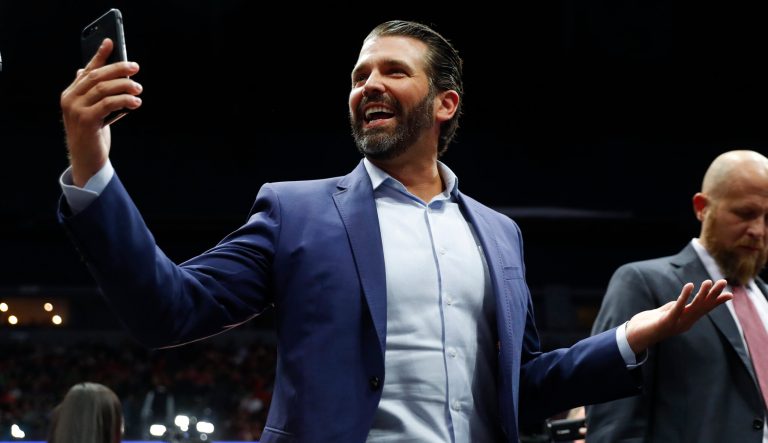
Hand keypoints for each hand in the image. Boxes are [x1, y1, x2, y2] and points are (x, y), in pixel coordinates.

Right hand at [60, 38, 141, 186]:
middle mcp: (70, 99)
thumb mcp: (95, 110)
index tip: (111, 42)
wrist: (87, 159)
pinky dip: (124, 100)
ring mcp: (76, 109)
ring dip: (124, 85)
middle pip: (96, 76)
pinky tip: (136, 102)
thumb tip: (105, 74)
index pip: (87, 70)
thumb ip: (97, 94)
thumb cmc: (93, 134)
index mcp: (71, 93)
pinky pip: (108, 104)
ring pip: (103, 88)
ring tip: (139, 88)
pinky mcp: (86, 120)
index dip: (99, 56)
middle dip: (117, 69)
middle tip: (135, 67)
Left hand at [625, 279, 731, 353]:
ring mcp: (676, 323)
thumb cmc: (648, 325)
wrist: (634, 337)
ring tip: (708, 281)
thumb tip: (682, 301)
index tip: (730, 294)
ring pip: (693, 307)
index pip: (704, 309)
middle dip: (714, 294)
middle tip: (724, 282)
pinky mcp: (666, 321)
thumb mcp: (664, 314)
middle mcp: (684, 322)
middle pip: (702, 307)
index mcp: (685, 320)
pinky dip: (684, 296)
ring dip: (702, 294)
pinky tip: (690, 285)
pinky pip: (677, 307)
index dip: (716, 302)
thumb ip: (674, 308)